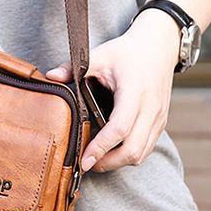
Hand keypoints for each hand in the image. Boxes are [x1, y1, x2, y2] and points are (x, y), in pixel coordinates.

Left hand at [46, 9, 180, 172]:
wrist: (159, 47)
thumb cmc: (128, 52)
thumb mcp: (99, 55)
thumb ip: (74, 66)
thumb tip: (50, 77)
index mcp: (135, 92)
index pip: (119, 128)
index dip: (101, 147)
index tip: (84, 160)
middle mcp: (150, 109)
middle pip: (133, 150)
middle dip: (109, 162)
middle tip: (87, 163)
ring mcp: (159, 118)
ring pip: (141, 154)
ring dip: (119, 162)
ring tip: (97, 160)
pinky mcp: (161, 122)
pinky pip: (147, 148)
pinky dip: (130, 155)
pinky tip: (113, 150)